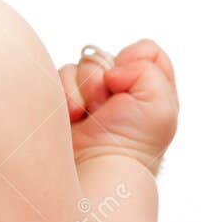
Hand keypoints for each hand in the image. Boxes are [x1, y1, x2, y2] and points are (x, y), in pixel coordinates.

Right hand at [59, 39, 178, 173]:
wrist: (98, 169)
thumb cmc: (134, 144)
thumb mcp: (161, 105)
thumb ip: (149, 67)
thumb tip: (111, 70)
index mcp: (150, 87)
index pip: (145, 52)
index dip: (134, 61)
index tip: (125, 84)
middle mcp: (121, 89)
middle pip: (108, 55)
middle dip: (103, 78)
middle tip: (106, 106)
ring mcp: (92, 95)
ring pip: (81, 65)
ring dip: (84, 88)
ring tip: (87, 115)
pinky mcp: (66, 101)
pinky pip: (59, 77)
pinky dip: (65, 94)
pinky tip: (72, 116)